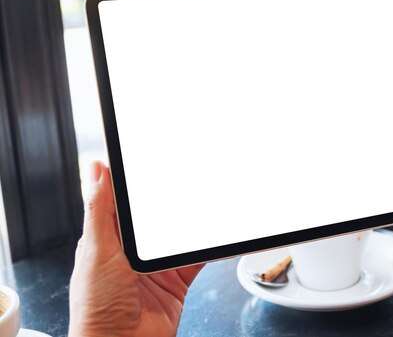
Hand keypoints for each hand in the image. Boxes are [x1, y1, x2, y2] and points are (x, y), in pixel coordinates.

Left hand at [68, 162, 203, 336]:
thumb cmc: (97, 309)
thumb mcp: (97, 252)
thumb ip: (100, 211)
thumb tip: (96, 170)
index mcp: (107, 238)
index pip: (123, 201)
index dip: (136, 181)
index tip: (151, 159)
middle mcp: (132, 251)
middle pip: (157, 216)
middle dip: (173, 199)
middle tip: (191, 175)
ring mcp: (156, 267)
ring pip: (180, 235)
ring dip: (194, 222)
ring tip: (210, 202)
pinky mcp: (176, 281)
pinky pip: (198, 258)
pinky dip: (211, 248)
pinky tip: (219, 237)